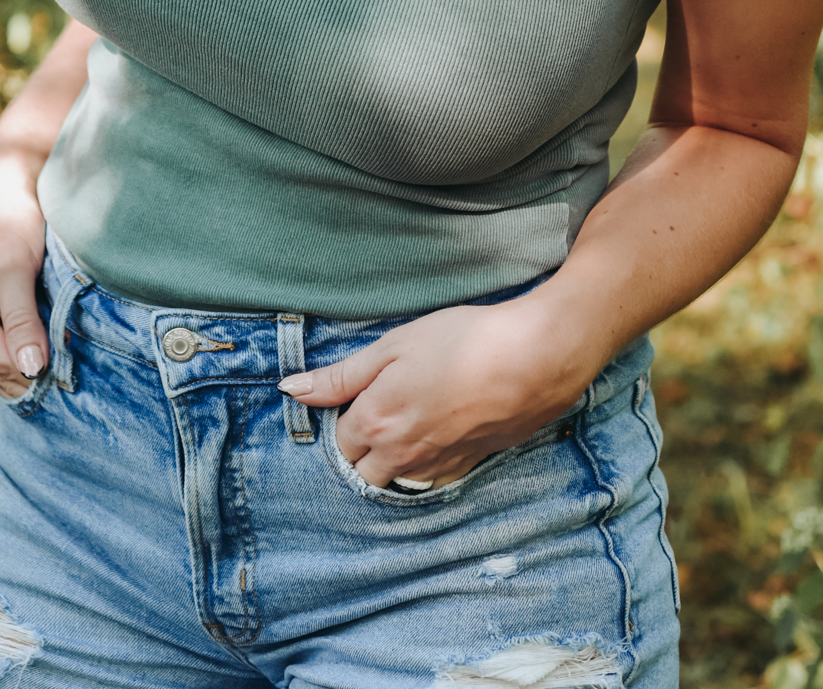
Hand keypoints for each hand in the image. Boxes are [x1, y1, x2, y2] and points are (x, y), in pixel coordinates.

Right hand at [0, 156, 48, 398]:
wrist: (5, 186)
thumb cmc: (8, 219)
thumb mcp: (16, 267)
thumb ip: (21, 319)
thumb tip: (32, 371)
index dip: (34, 369)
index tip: (72, 371)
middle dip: (33, 369)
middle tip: (75, 371)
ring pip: (1, 364)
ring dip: (31, 362)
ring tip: (67, 359)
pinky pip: (4, 350)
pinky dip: (27, 351)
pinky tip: (52, 346)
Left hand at [280, 291, 592, 488]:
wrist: (532, 359)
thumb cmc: (460, 341)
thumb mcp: (392, 345)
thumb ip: (340, 375)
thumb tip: (290, 390)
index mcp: (375, 421)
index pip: (338, 442)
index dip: (342, 417)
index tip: (356, 395)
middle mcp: (400, 455)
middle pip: (361, 470)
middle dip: (360, 447)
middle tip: (378, 408)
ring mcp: (435, 466)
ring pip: (395, 480)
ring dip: (389, 461)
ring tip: (406, 420)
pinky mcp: (466, 467)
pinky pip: (429, 480)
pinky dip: (422, 465)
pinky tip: (435, 433)